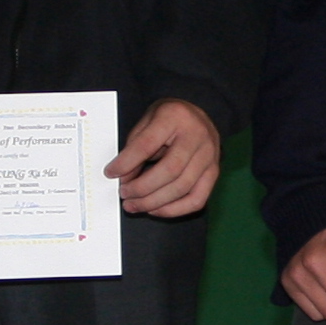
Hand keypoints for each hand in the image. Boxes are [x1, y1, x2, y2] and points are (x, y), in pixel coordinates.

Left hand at [105, 98, 221, 218]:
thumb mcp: (148, 122)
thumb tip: (125, 179)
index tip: (111, 173)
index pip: (147, 145)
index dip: (126, 162)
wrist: (198, 114)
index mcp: (175, 116)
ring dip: (154, 202)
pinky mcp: (214, 172)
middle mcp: (197, 136)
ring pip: (182, 188)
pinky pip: (197, 199)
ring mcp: (209, 155)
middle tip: (124, 194)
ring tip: (135, 205)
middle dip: (142, 188)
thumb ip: (134, 148)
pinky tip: (157, 209)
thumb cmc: (170, 118)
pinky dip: (175, 210)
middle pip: (169, 171)